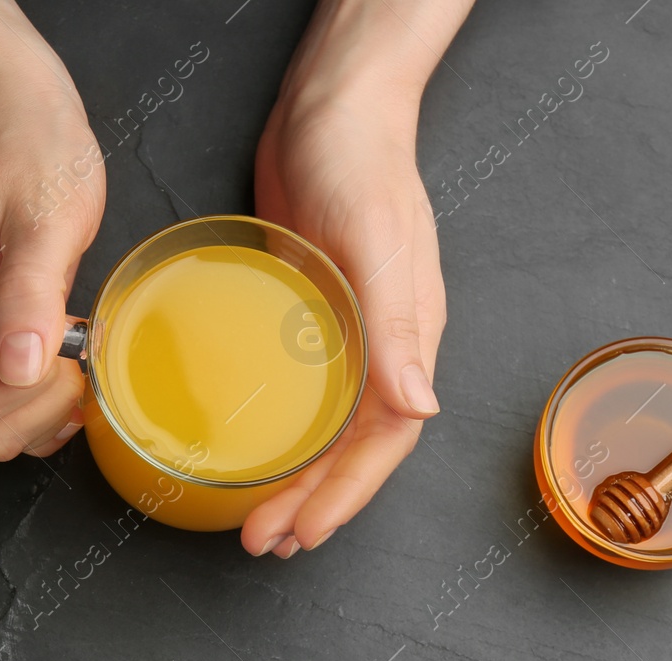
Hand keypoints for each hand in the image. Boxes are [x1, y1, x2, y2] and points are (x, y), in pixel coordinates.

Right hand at [0, 75, 104, 460]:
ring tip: (78, 352)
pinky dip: (50, 391)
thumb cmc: (31, 149)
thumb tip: (20, 368)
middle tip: (79, 359)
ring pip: (0, 418)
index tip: (70, 358)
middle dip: (39, 413)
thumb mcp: (44, 214)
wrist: (18, 111)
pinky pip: (16, 392)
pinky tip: (75, 353)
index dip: (29, 403)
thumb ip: (30, 293)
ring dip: (47, 406)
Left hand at [242, 1, 461, 557]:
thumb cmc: (360, 163)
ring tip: (258, 520)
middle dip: (312, 502)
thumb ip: (396, 327)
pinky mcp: (309, 313)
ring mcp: (344, 332)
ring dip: (294, 477)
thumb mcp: (374, 244)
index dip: (345, 495)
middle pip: (350, 447)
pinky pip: (300, 391)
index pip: (382, 441)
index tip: (302, 533)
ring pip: (324, 427)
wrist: (330, 105)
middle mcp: (379, 345)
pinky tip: (251, 444)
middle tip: (263, 543)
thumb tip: (420, 408)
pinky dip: (281, 428)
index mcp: (405, 339)